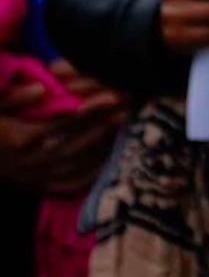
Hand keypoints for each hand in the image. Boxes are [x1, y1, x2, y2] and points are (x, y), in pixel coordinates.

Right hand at [0, 63, 125, 195]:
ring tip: (122, 132)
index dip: (88, 112)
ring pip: (77, 166)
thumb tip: (41, 89)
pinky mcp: (39, 187)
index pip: (61, 124)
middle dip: (102, 130)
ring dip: (102, 150)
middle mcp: (30, 162)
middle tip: (124, 114)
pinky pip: (71, 185)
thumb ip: (15, 99)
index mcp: (19, 139)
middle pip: (75, 145)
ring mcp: (36, 177)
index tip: (110, 98)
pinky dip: (92, 175)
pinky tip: (109, 160)